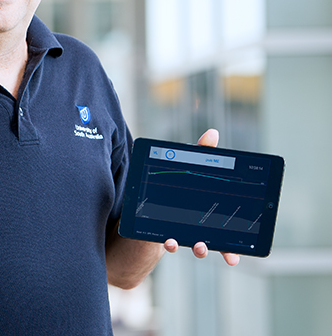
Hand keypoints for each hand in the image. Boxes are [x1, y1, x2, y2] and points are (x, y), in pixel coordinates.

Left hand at [162, 128, 239, 266]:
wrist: (151, 195)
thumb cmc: (179, 181)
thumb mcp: (191, 165)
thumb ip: (202, 152)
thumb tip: (213, 133)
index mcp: (212, 212)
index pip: (230, 228)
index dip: (235, 245)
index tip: (237, 255)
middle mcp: (202, 226)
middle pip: (217, 242)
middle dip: (222, 250)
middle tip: (226, 253)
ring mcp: (185, 230)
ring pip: (197, 245)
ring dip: (200, 248)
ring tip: (199, 246)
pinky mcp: (166, 230)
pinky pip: (172, 242)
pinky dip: (173, 243)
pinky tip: (170, 241)